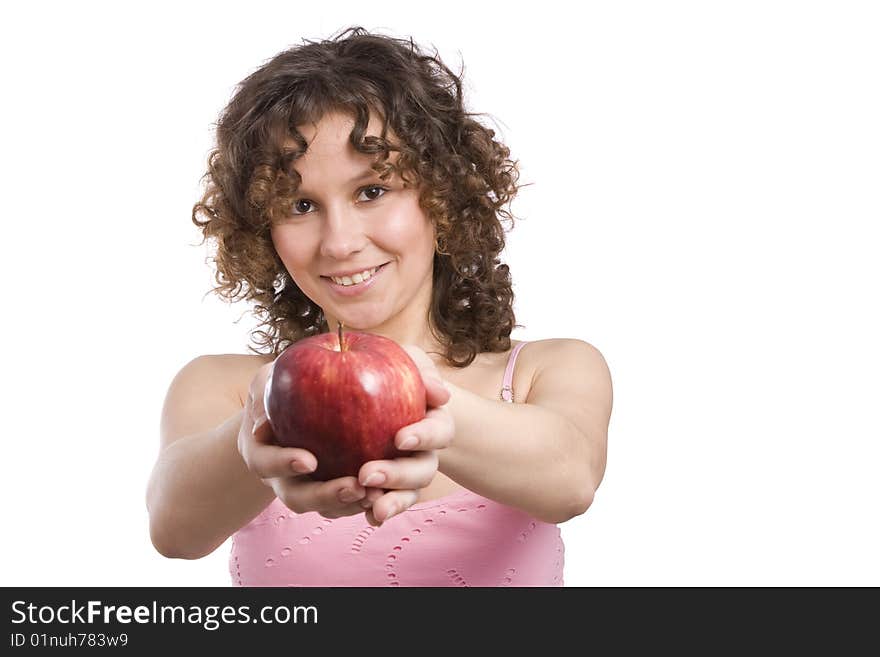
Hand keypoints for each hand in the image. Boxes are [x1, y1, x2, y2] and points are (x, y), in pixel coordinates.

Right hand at [237, 362, 371, 518]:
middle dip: (326, 495)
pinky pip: (351, 503)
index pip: (264, 464)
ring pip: (327, 507)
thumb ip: (264, 388)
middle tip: (355, 487)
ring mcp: (310, 488)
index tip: (309, 460)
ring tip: (378, 494)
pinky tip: (390, 492)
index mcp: (260, 453)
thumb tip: (263, 422)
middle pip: (298, 498)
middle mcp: (283, 478)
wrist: (298, 402)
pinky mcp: (337, 489)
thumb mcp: (267, 379)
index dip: (283, 464)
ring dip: (352, 504)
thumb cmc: (280, 385)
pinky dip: (368, 501)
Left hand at [357, 344, 454, 526]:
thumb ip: (422, 370)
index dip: (424, 437)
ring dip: (391, 501)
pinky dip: (377, 512)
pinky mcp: (386, 488)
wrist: (385, 400)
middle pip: (422, 471)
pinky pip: (385, 505)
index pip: (439, 432)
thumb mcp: (410, 363)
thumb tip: (438, 392)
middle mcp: (426, 454)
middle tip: (368, 473)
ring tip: (370, 506)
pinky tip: (364, 516)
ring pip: (406, 494)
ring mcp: (407, 476)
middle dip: (398, 475)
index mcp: (435, 424)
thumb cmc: (399, 374)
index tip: (400, 438)